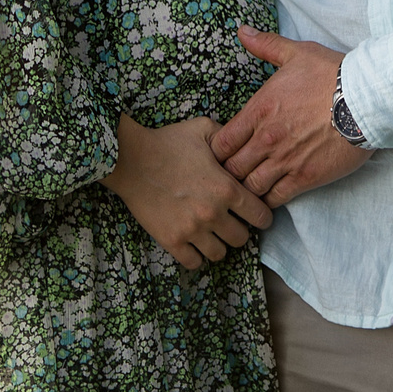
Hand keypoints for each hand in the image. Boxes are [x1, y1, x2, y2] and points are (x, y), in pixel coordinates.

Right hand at [101, 114, 273, 270]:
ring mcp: (192, 230)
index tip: (257, 215)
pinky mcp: (171, 241)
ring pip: (220, 254)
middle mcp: (213, 213)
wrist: (130, 158)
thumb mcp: (203, 129)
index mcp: (226, 188)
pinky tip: (194, 243)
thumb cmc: (167, 142)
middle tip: (231, 222)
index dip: (262, 216)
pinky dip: (196, 255)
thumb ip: (229, 137)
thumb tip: (243, 144)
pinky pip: (194, 262)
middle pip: (241, 239)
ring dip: (218, 244)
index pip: (261, 216)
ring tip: (212, 234)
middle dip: (239, 230)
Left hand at [211, 26, 372, 204]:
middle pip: (230, 169)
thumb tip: (242, 31)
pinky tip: (267, 199)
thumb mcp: (297, 53)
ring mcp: (285, 160)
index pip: (221, 142)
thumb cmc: (332, 74)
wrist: (367, 98)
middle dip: (226, 174)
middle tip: (230, 176)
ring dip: (245, 190)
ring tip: (246, 191)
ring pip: (249, 187)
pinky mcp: (305, 177)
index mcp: (259, 110)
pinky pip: (275, 198)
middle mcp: (266, 138)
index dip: (216, 151)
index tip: (222, 153)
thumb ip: (266, 46)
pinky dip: (267, 202)